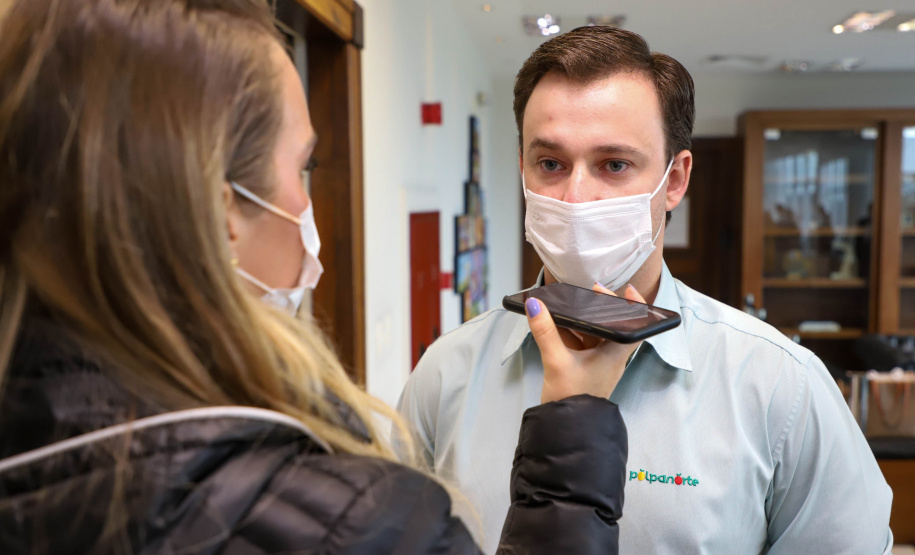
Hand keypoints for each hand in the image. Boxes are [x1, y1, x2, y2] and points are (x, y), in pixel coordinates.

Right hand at [526, 283, 645, 403]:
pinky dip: (572, 334)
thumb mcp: (556, 361)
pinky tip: (557, 326)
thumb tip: (534, 305)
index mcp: (615, 353)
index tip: (628, 290)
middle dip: (600, 308)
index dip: (636, 307)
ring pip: (594, 334)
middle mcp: (610, 357)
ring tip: (569, 306)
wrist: (567, 428)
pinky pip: (581, 345)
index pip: (636, 327)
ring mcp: (597, 363)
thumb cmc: (573, 398)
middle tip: (590, 292)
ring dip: (583, 321)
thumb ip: (545, 332)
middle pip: (611, 325)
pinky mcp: (584, 369)